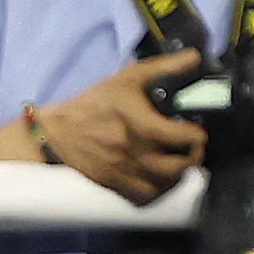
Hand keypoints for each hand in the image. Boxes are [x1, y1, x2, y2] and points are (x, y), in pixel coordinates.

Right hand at [16, 48, 209, 199]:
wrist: (55, 132)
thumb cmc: (92, 104)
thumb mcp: (127, 78)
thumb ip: (163, 67)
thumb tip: (194, 57)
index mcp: (136, 122)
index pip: (177, 137)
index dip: (195, 137)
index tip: (198, 134)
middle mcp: (130, 149)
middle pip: (175, 166)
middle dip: (192, 159)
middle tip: (194, 150)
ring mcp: (121, 169)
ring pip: (162, 184)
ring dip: (177, 176)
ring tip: (180, 164)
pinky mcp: (112, 182)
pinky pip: (143, 196)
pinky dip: (157, 190)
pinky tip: (160, 179)